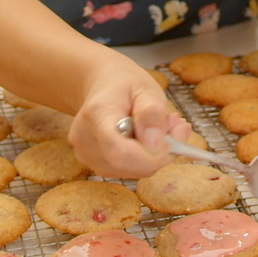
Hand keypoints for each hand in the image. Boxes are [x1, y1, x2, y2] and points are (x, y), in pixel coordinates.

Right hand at [68, 63, 191, 178]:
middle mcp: (84, 140)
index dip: (150, 155)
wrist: (103, 85)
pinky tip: (147, 139)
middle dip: (158, 155)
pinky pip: (127, 171)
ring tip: (159, 129)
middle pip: (125, 166)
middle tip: (173, 128)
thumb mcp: (146, 88)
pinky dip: (144, 160)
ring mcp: (86, 155)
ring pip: (130, 172)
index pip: (119, 152)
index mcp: (95, 116)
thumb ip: (152, 113)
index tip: (171, 140)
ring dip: (153, 157)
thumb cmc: (125, 84)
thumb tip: (156, 144)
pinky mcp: (94, 163)